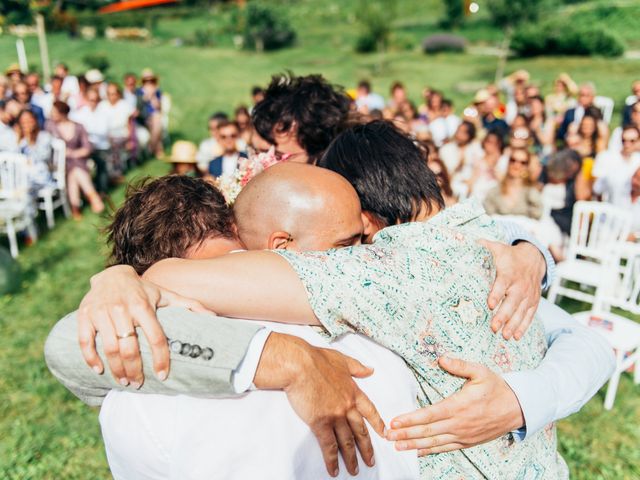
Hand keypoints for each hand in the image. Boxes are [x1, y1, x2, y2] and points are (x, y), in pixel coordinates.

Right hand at [77, 265, 207, 386]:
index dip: (160, 358)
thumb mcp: (166, 294)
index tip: (162, 375)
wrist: (112, 275)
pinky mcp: (84, 315)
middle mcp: (122, 308)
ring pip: (108, 348)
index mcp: (143, 305)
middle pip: (129, 347)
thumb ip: (189, 306)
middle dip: (134, 370)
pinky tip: (99, 371)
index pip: (155, 336)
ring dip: (116, 369)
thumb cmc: (144, 291)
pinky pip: (85, 341)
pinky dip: (90, 358)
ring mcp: (101, 312)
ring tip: (124, 382)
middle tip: (138, 384)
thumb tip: (214, 317)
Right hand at [254, 333, 384, 476]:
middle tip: (371, 461)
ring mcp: (335, 416)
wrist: (300, 364)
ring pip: (347, 441)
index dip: (377, 423)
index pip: (370, 411)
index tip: (384, 433)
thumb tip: (370, 370)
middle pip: (361, 431)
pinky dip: (332, 460)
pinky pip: (329, 446)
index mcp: (353, 391)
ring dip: (351, 458)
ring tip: (355, 470)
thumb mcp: (341, 359)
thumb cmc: (317, 359)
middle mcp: (348, 406)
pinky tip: (334, 470)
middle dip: (367, 448)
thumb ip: (357, 367)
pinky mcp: (320, 423)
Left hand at [386, 357, 523, 454]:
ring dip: (414, 445)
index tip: (395, 421)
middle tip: (387, 436)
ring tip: (397, 446)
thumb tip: (442, 359)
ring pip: (434, 443)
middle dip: (406, 434)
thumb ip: (460, 365)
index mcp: (459, 405)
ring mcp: (463, 435)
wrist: (518, 408)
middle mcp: (459, 423)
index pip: (429, 414)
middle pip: (427, 431)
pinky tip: (417, 453)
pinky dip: (430, 451)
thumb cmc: (497, 388)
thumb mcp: (481, 371)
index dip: (411, 419)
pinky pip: (445, 448)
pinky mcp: (467, 442)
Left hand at [479, 239, 544, 339]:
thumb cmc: (508, 256)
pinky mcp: (534, 302)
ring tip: (505, 336)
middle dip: (503, 315)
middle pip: (512, 302)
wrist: (533, 258)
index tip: (490, 304)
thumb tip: (463, 242)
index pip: (502, 284)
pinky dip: (524, 327)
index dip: (496, 294)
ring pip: (521, 311)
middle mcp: (520, 285)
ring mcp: (528, 295)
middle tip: (494, 327)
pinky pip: (530, 316)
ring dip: (513, 325)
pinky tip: (516, 337)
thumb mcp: (496, 248)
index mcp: (508, 273)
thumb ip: (482, 248)